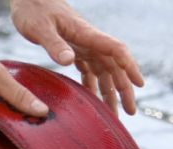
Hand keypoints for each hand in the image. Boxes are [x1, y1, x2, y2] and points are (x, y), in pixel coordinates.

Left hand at [10, 0, 143, 114]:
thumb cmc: (33, 8)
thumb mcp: (40, 27)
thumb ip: (54, 44)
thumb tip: (70, 60)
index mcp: (86, 34)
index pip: (115, 49)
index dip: (129, 66)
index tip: (139, 83)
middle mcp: (89, 41)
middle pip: (114, 66)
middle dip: (124, 89)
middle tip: (131, 111)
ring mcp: (82, 46)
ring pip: (103, 72)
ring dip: (110, 92)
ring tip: (114, 114)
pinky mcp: (73, 50)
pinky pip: (88, 71)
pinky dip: (93, 86)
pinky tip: (93, 101)